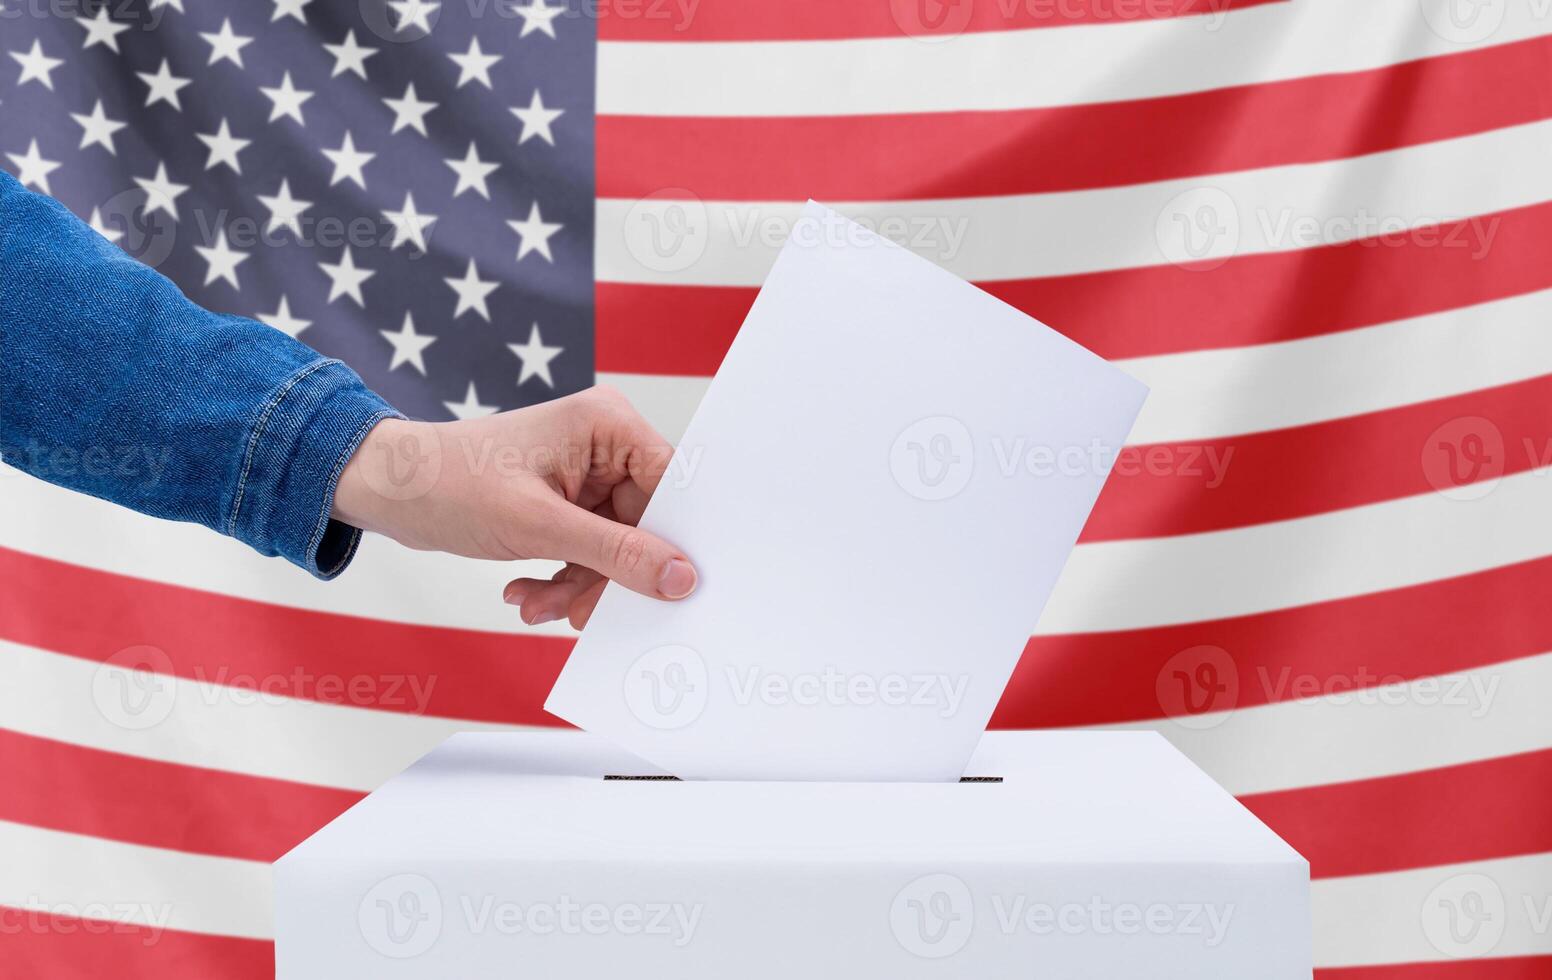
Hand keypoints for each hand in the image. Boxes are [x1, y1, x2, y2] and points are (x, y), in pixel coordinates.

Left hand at [332, 385, 695, 627]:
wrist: (386, 491)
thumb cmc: (447, 482)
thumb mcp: (538, 525)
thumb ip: (616, 553)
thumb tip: (680, 577)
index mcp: (608, 424)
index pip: (671, 486)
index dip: (672, 540)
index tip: (668, 588)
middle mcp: (603, 444)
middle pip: (644, 526)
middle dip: (608, 575)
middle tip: (580, 612)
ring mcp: (585, 475)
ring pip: (615, 548)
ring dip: (578, 585)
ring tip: (535, 603)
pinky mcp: (566, 503)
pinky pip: (588, 553)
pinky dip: (561, 580)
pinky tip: (525, 591)